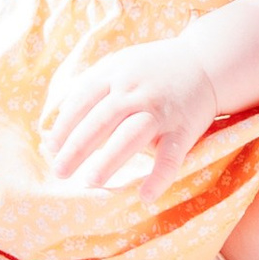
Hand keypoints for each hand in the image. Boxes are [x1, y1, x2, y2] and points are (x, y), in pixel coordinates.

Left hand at [40, 32, 221, 196]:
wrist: (207, 63)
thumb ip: (91, 87)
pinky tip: (146, 196)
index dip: (65, 123)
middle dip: (78, 146)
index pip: (84, 97)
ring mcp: (162, 110)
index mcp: (117, 73)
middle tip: (59, 172)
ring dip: (110, 159)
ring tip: (90, 182)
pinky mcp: (184, 128)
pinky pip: (171, 155)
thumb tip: (55, 125)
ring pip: (132, 135)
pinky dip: (160, 176)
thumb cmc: (153, 71)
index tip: (51, 147)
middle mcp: (137, 90)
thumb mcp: (120, 65)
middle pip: (103, 118)